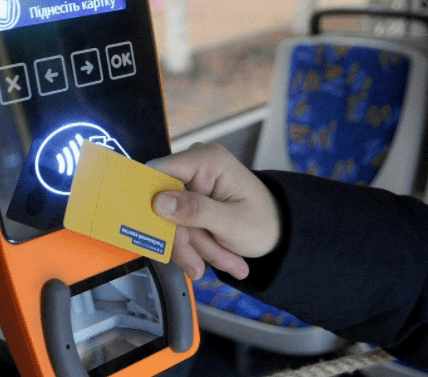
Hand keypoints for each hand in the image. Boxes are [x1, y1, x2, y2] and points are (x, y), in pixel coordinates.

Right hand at [148, 143, 281, 280]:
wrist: (278, 230)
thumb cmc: (264, 222)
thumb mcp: (233, 223)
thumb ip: (196, 211)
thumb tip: (158, 201)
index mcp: (207, 160)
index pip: (159, 170)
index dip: (148, 198)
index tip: (148, 230)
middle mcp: (194, 165)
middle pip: (162, 203)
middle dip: (184, 239)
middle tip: (201, 268)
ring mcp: (190, 182)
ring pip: (169, 220)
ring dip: (194, 247)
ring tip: (228, 262)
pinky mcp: (188, 199)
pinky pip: (177, 224)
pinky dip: (195, 245)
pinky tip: (220, 255)